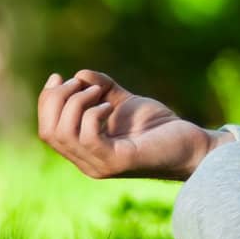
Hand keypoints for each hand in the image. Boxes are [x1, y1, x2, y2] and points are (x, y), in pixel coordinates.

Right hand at [37, 68, 212, 180]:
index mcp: (84, 149)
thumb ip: (103, 90)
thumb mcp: (126, 103)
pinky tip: (108, 106)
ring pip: (62, 134)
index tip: (59, 76)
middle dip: (56, 99)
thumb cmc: (160, 128)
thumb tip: (81, 74)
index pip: (47, 129)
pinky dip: (91, 115)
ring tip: (96, 92)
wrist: (192, 146)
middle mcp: (87, 161)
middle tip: (78, 83)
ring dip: (74, 104)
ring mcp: (100, 164)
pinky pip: (86, 138)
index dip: (46, 101)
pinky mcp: (117, 161)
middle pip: (48, 131)